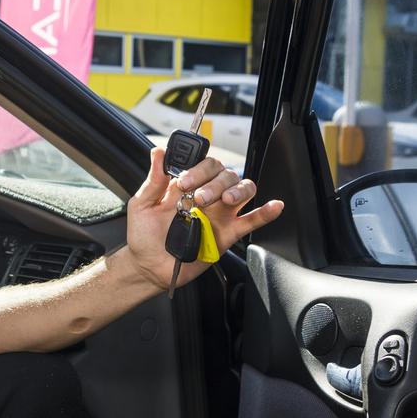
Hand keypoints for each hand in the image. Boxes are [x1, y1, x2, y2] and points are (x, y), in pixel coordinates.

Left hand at [125, 147, 283, 291]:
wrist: (149, 266)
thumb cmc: (144, 234)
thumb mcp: (143, 203)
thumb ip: (155, 179)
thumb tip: (159, 152)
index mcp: (188, 185)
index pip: (204, 164)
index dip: (198, 168)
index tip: (184, 181)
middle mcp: (207, 196)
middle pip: (226, 174)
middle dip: (214, 183)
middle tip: (198, 198)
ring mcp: (220, 214)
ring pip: (243, 190)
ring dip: (237, 190)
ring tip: (224, 200)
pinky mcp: (228, 233)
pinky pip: (252, 220)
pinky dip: (266, 212)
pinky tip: (274, 205)